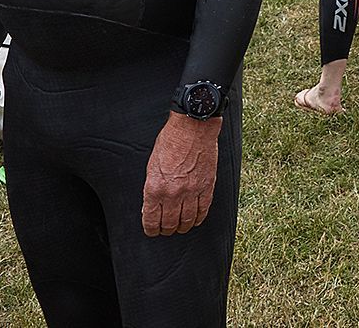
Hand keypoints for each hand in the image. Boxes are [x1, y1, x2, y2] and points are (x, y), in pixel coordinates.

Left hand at [142, 113, 220, 236]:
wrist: (193, 127)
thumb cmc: (170, 142)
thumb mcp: (152, 165)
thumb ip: (152, 188)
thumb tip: (152, 205)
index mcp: (155, 188)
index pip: (151, 220)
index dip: (151, 230)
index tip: (152, 231)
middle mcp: (173, 193)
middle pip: (170, 224)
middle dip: (166, 230)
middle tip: (166, 230)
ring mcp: (191, 191)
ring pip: (187, 220)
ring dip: (182, 227)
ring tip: (180, 227)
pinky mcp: (207, 186)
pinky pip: (203, 210)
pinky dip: (199, 218)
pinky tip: (195, 220)